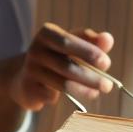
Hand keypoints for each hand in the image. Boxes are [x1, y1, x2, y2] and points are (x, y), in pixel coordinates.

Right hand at [0, 23, 114, 112]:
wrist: (24, 76)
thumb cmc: (56, 57)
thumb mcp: (72, 45)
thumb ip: (91, 41)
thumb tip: (108, 39)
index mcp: (47, 34)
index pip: (68, 41)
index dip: (88, 52)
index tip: (106, 63)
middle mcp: (35, 49)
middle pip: (66, 65)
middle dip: (90, 76)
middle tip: (108, 85)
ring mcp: (30, 70)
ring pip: (61, 83)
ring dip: (84, 90)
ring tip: (97, 93)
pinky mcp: (27, 88)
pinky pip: (52, 96)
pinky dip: (65, 97)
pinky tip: (74, 97)